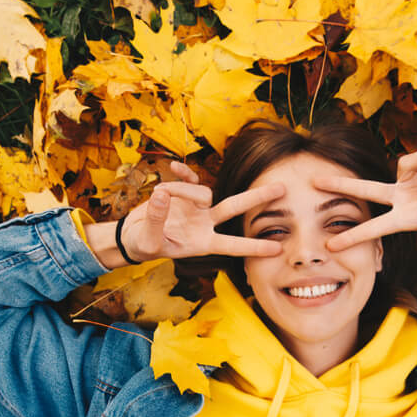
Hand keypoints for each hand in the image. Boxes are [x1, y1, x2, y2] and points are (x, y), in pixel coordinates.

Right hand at [120, 161, 285, 260]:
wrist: (133, 235)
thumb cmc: (143, 245)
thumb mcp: (148, 240)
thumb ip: (155, 220)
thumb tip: (162, 195)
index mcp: (202, 242)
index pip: (232, 245)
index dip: (253, 247)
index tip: (277, 249)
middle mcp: (205, 223)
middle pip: (235, 208)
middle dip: (258, 198)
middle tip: (283, 189)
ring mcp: (196, 206)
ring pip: (201, 191)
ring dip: (181, 189)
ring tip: (160, 195)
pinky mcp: (183, 193)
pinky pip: (189, 178)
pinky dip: (182, 173)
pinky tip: (174, 167)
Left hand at [312, 142, 416, 249]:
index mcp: (409, 218)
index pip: (377, 227)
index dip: (355, 236)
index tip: (332, 246)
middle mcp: (402, 201)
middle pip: (367, 191)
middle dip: (342, 186)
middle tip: (314, 181)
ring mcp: (407, 186)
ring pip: (404, 163)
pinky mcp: (415, 171)